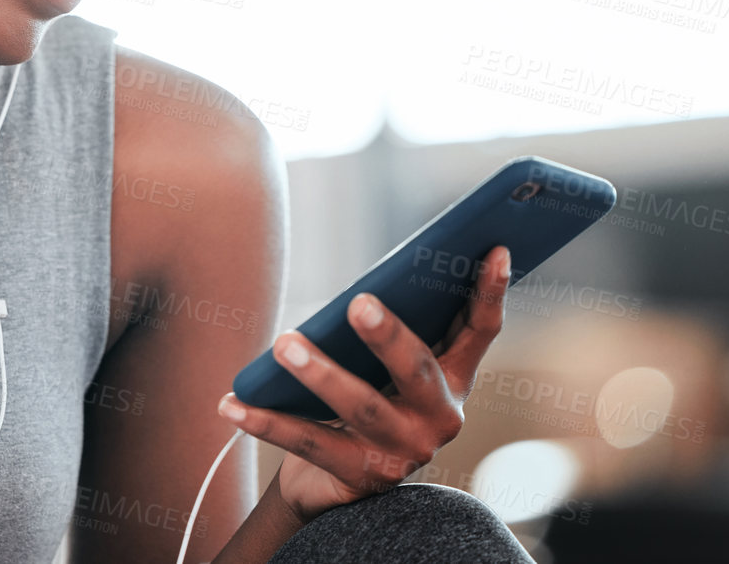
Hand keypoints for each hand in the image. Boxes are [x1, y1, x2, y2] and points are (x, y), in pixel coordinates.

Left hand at [216, 245, 510, 524]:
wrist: (334, 479)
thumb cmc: (363, 396)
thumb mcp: (384, 362)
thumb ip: (390, 325)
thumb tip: (368, 280)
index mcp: (453, 379)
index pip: (480, 331)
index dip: (491, 291)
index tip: (496, 248)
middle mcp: (439, 418)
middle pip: (417, 370)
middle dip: (388, 336)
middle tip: (358, 302)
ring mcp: (403, 452)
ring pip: (361, 407)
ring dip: (320, 374)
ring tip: (284, 344)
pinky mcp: (361, 478)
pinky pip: (308, 442)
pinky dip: (265, 421)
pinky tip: (232, 402)